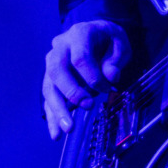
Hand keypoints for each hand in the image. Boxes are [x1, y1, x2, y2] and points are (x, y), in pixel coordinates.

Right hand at [42, 19, 129, 139]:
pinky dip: (52, 117)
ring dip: (58, 109)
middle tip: (87, 106)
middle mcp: (60, 48)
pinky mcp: (51, 79)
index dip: (93, 76)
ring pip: (49, 86)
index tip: (107, 89)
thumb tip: (111, 76)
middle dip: (71, 91)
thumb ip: (116, 57)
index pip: (80, 58)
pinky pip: (48, 99)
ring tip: (68, 129)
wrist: (93, 34)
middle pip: (57, 70)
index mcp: (78, 35)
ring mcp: (52, 64)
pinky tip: (56, 134)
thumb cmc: (107, 39)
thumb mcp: (119, 41)